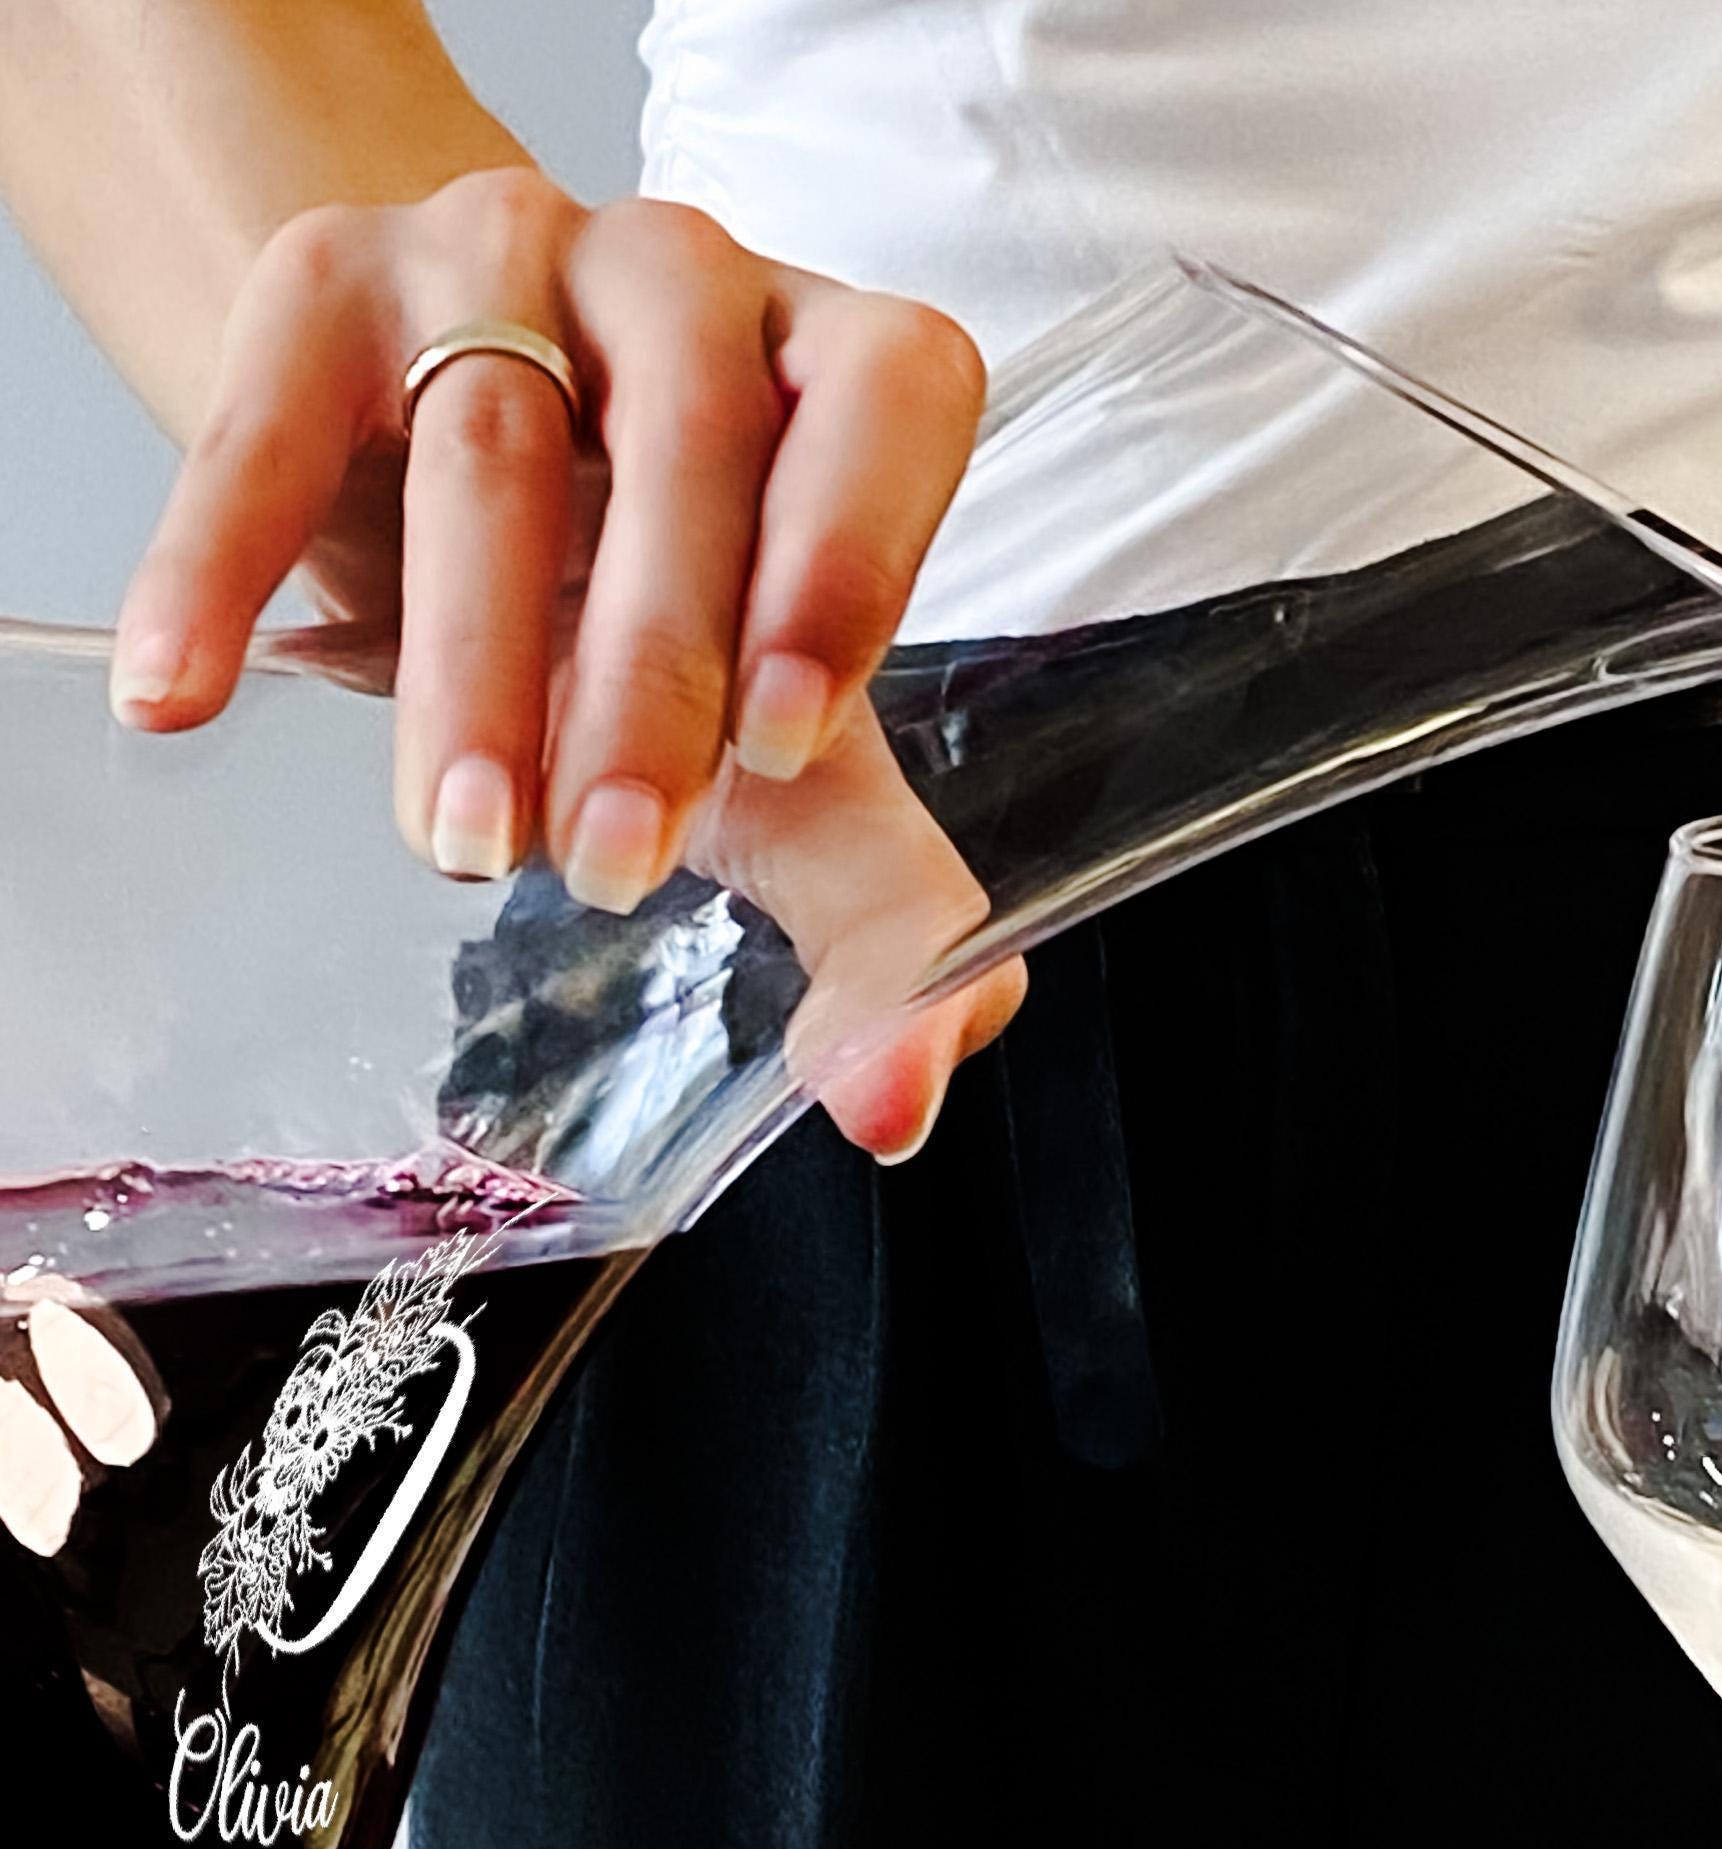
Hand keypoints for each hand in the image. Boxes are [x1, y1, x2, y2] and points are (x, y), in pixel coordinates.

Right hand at [105, 166, 1011, 1157]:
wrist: (469, 461)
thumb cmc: (668, 612)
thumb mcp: (786, 752)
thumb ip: (876, 911)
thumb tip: (904, 1091)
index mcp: (842, 369)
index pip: (886, 407)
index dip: (845, 566)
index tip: (785, 741)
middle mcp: (692, 284)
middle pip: (686, 450)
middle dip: (650, 677)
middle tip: (614, 862)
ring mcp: (505, 254)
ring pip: (492, 447)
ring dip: (474, 668)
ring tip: (466, 843)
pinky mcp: (324, 281)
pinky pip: (266, 425)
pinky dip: (219, 569)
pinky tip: (188, 696)